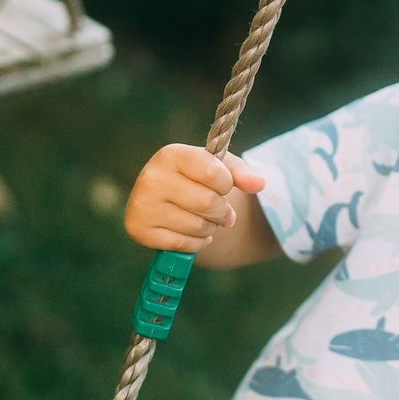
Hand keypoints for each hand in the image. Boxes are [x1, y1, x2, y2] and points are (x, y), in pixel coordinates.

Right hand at [124, 143, 266, 252]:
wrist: (163, 201)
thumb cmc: (195, 180)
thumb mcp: (218, 169)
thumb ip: (241, 173)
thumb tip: (259, 184)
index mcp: (171, 155)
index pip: (212, 172)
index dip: (227, 184)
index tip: (223, 185)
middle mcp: (151, 177)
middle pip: (207, 202)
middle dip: (223, 211)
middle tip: (222, 212)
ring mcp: (142, 204)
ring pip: (197, 226)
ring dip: (210, 228)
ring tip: (205, 220)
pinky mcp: (139, 230)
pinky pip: (184, 245)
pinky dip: (196, 243)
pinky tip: (191, 233)